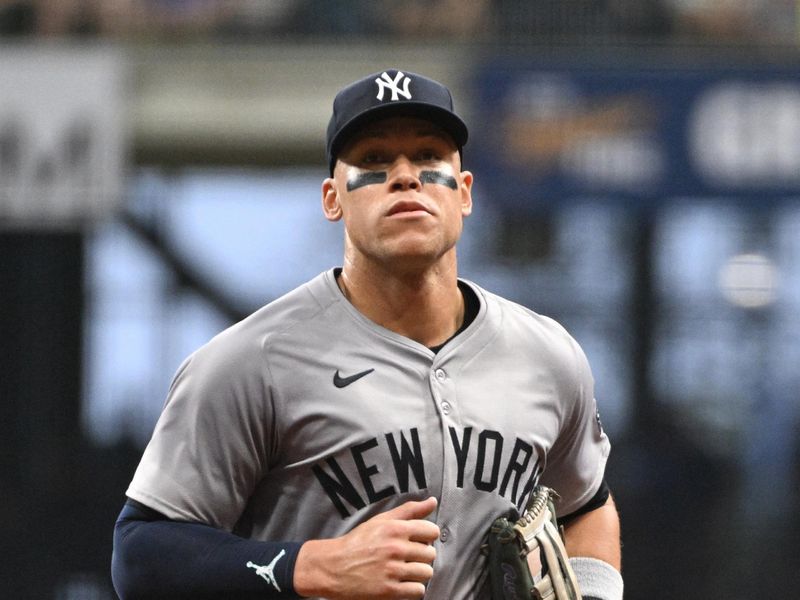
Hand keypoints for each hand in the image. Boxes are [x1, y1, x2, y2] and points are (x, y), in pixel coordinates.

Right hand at [293, 496, 439, 598]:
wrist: (333, 567)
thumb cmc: (357, 542)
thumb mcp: (381, 520)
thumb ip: (409, 510)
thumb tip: (432, 501)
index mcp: (395, 529)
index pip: (431, 531)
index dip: (427, 536)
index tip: (418, 541)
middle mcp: (395, 548)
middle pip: (430, 554)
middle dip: (421, 556)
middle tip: (407, 557)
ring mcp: (393, 571)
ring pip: (427, 573)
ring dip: (418, 573)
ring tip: (405, 570)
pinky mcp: (389, 591)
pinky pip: (418, 591)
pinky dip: (413, 589)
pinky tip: (402, 583)